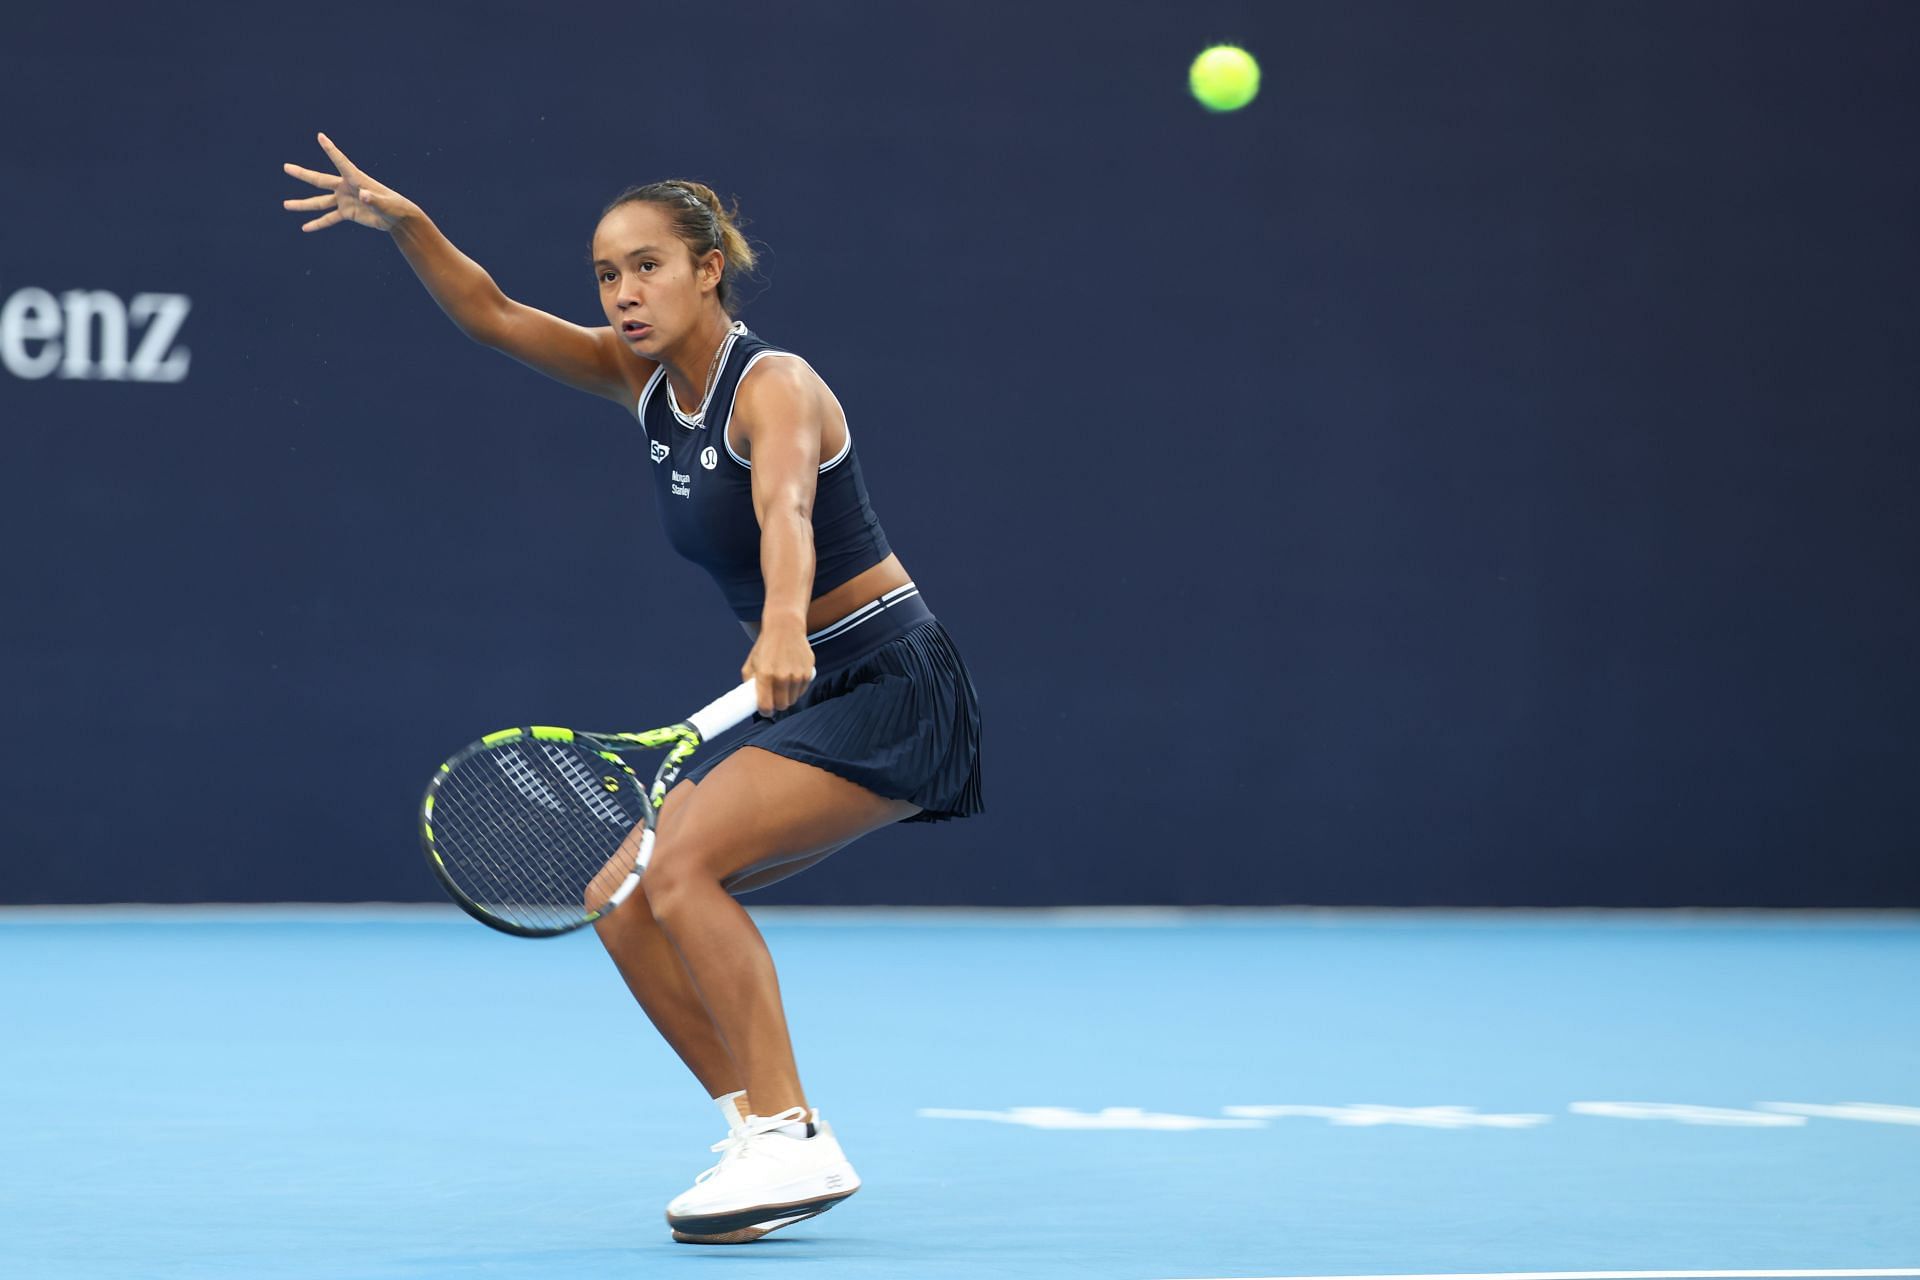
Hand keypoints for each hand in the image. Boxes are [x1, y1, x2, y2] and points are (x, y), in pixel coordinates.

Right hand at [281, 132, 413, 232]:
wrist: (397, 218)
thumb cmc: (393, 206)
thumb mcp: (384, 203)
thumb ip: (374, 199)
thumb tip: (364, 196)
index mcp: (356, 179)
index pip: (341, 162)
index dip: (331, 149)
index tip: (320, 136)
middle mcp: (345, 187)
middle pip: (320, 181)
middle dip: (303, 174)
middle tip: (286, 167)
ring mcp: (344, 200)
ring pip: (319, 202)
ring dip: (303, 205)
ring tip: (286, 205)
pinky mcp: (346, 213)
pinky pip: (329, 218)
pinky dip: (318, 224)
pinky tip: (305, 228)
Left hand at [742, 627, 815, 715]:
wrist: (785, 627)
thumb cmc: (767, 644)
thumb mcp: (751, 661)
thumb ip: (749, 680)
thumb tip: (750, 697)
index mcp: (765, 675)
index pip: (766, 706)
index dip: (765, 711)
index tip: (765, 709)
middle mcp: (782, 677)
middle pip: (782, 705)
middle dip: (777, 704)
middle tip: (774, 698)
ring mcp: (797, 675)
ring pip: (793, 699)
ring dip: (788, 697)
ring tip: (783, 686)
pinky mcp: (808, 672)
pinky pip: (802, 690)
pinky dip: (797, 689)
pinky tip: (792, 679)